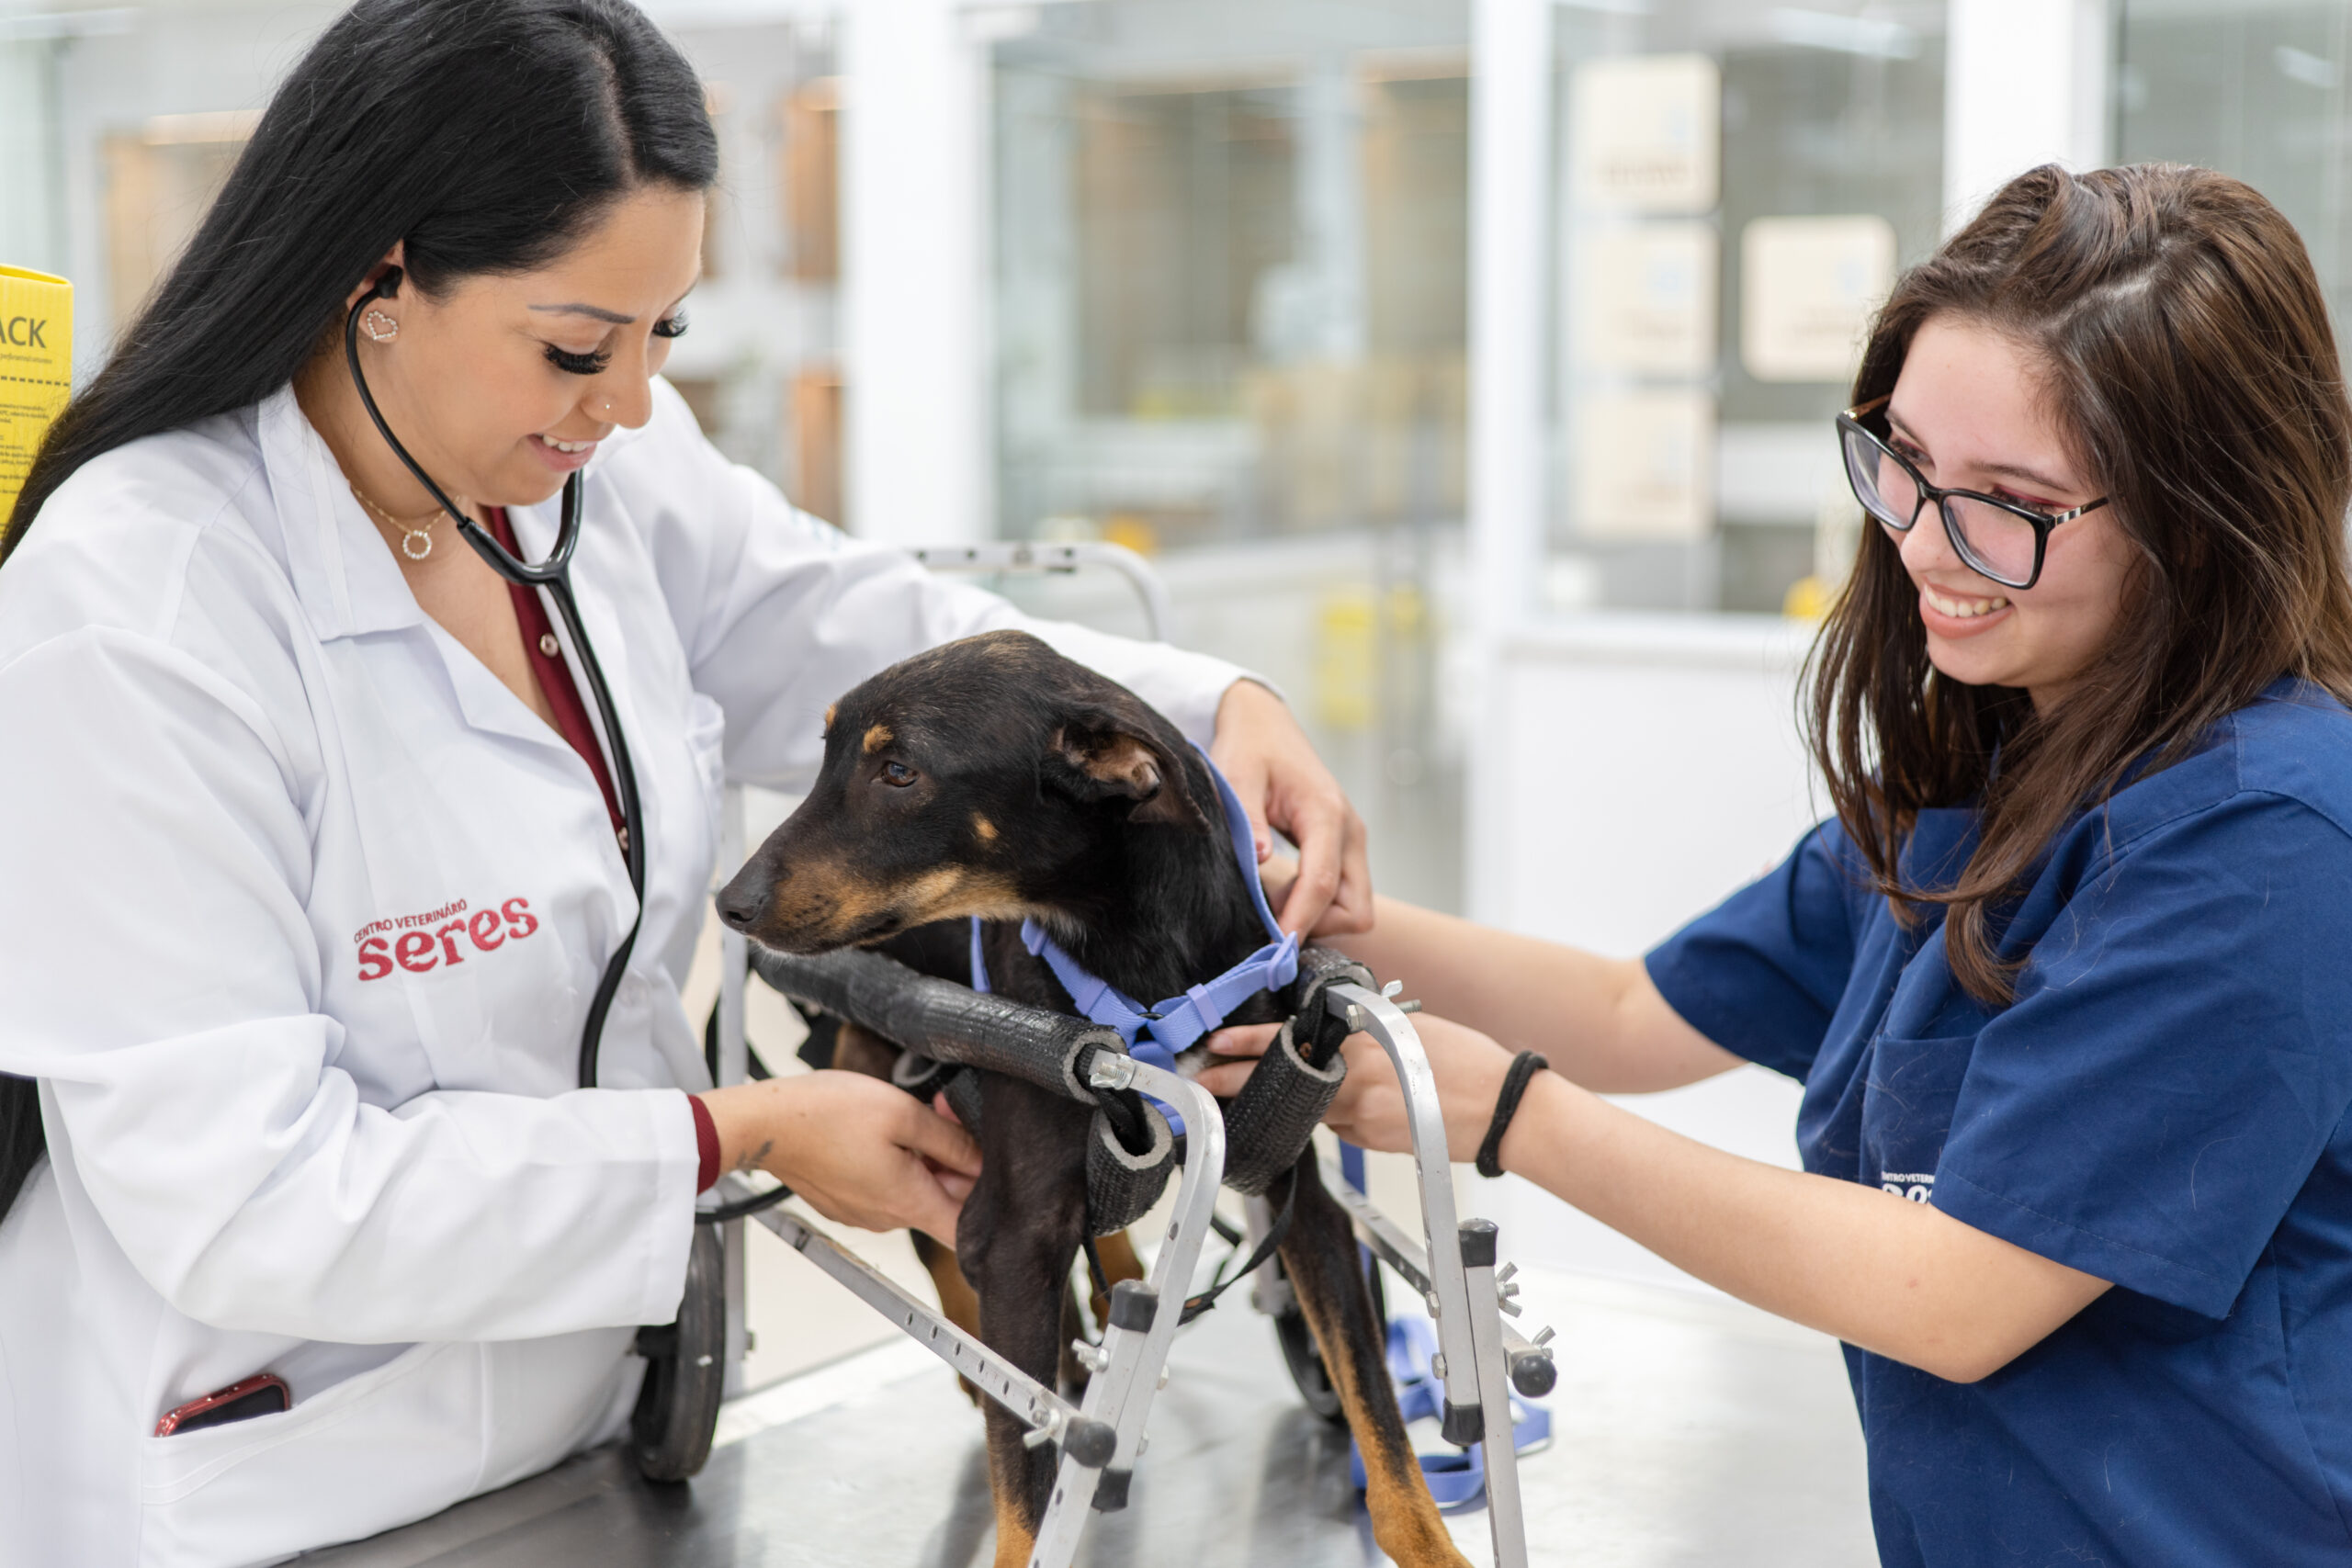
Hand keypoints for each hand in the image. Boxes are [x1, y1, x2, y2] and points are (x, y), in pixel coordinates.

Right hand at [698, 1073, 981, 1243]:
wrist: (766, 1123)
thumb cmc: (826, 1115)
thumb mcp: (904, 1113)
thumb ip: (950, 1140)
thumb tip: (981, 1160)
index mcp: (908, 1203)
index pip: (965, 1233)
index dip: (986, 1204)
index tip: (989, 1170)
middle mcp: (887, 1218)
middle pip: (941, 1203)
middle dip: (954, 1162)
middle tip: (944, 1116)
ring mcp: (863, 1212)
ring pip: (913, 1191)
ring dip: (925, 1158)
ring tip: (915, 1117)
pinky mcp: (845, 1201)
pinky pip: (884, 1188)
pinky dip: (896, 1162)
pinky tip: (886, 1130)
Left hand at [1200, 1013, 1518, 1160]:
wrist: (1504, 1111)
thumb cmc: (1469, 1062)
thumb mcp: (1411, 1027)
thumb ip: (1365, 1029)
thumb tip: (1333, 1030)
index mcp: (1365, 1046)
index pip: (1293, 1042)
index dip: (1249, 1044)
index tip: (1218, 1043)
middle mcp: (1358, 1084)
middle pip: (1287, 1084)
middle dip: (1242, 1083)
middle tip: (1205, 1081)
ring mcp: (1363, 1119)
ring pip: (1314, 1106)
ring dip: (1298, 1098)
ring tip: (1290, 1089)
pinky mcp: (1372, 1143)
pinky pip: (1340, 1125)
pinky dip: (1337, 1113)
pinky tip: (1358, 1105)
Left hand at [1209, 679, 1371, 936]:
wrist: (1265, 726)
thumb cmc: (1250, 749)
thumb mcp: (1238, 777)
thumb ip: (1249, 820)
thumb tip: (1261, 861)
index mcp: (1326, 813)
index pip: (1323, 883)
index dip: (1300, 919)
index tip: (1274, 947)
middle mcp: (1349, 831)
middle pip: (1355, 907)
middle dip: (1317, 925)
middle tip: (1270, 923)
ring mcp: (1350, 842)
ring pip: (1353, 906)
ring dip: (1316, 917)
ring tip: (1270, 904)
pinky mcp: (1343, 848)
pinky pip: (1343, 895)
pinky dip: (1316, 906)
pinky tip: (1281, 893)